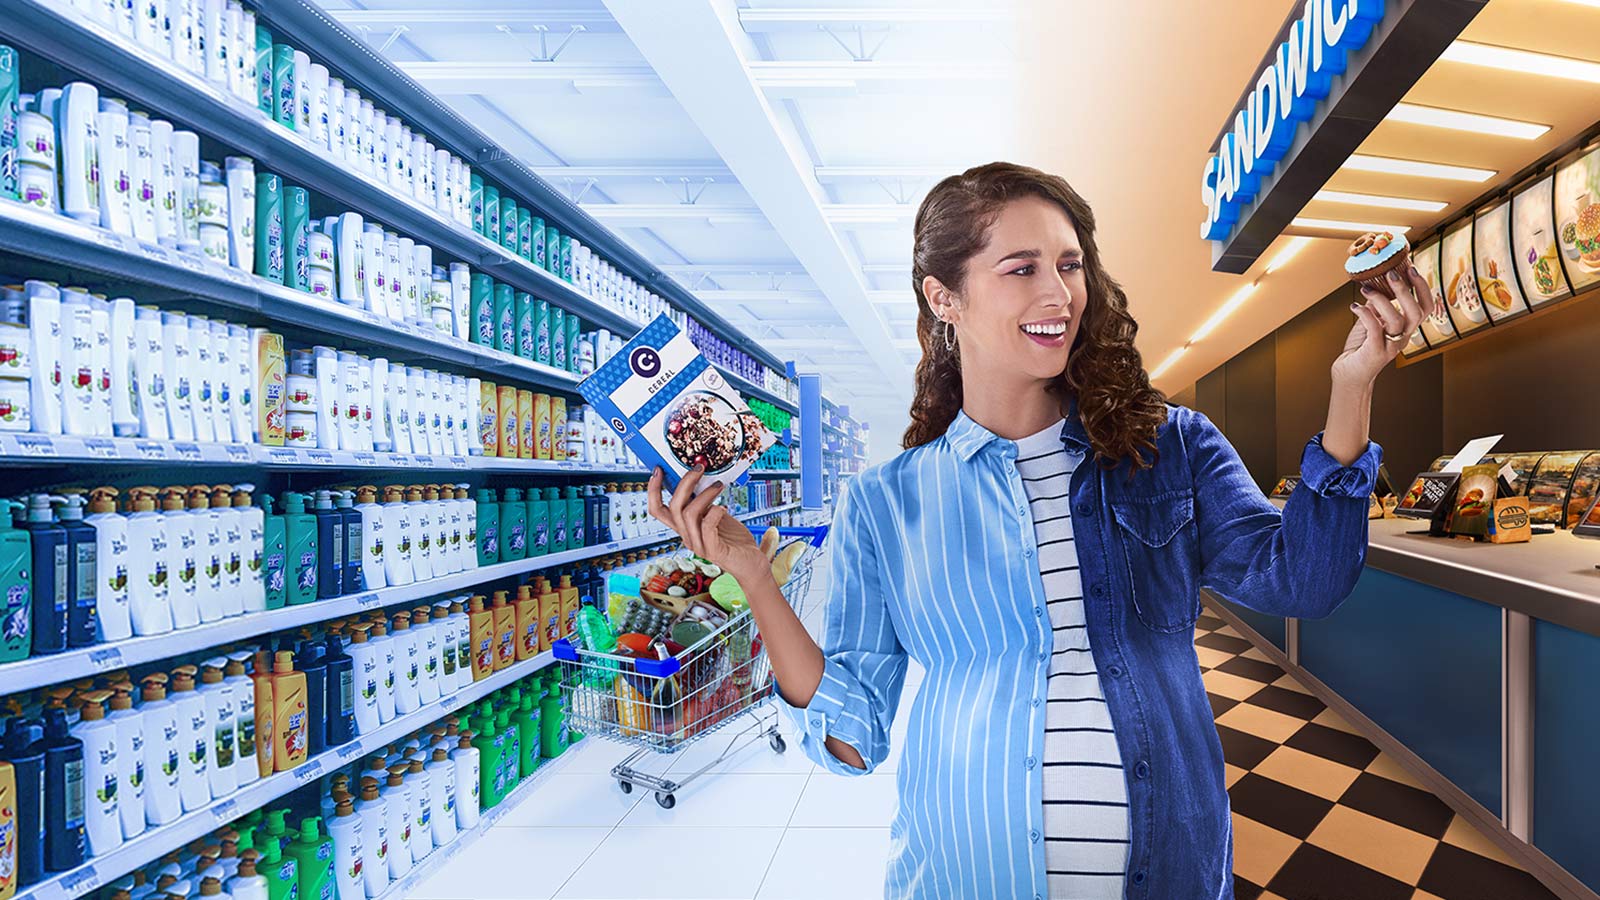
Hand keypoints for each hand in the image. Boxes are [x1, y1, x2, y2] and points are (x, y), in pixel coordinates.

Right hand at [647, 467, 771, 585]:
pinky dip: (715, 512)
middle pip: (673, 507)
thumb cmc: (733, 539)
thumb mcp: (715, 515)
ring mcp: (699, 545)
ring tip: (719, 485)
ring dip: (705, 494)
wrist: (750, 563)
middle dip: (685, 483)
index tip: (658, 471)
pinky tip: (724, 507)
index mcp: (684, 527)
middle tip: (700, 468)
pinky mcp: (714, 551)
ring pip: (689, 514)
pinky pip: (707, 527)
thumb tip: (698, 477)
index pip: (658, 510)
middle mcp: (687, 536)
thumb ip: (704, 502)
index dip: (653, 491)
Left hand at [1330, 265, 1440, 387]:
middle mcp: (1403, 337)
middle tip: (1391, 274)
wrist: (1350, 373)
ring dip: (1381, 300)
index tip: (1412, 268)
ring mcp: (1390, 346)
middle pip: (1416, 313)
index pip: (1426, 307)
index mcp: (1406, 328)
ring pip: (1396, 321)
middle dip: (1405, 291)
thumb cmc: (1362, 346)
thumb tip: (1376, 281)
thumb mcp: (1372, 321)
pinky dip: (1364, 314)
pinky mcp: (1375, 352)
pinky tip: (1354, 306)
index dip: (1422, 288)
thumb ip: (1378, 305)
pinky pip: (1375, 330)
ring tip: (1366, 288)